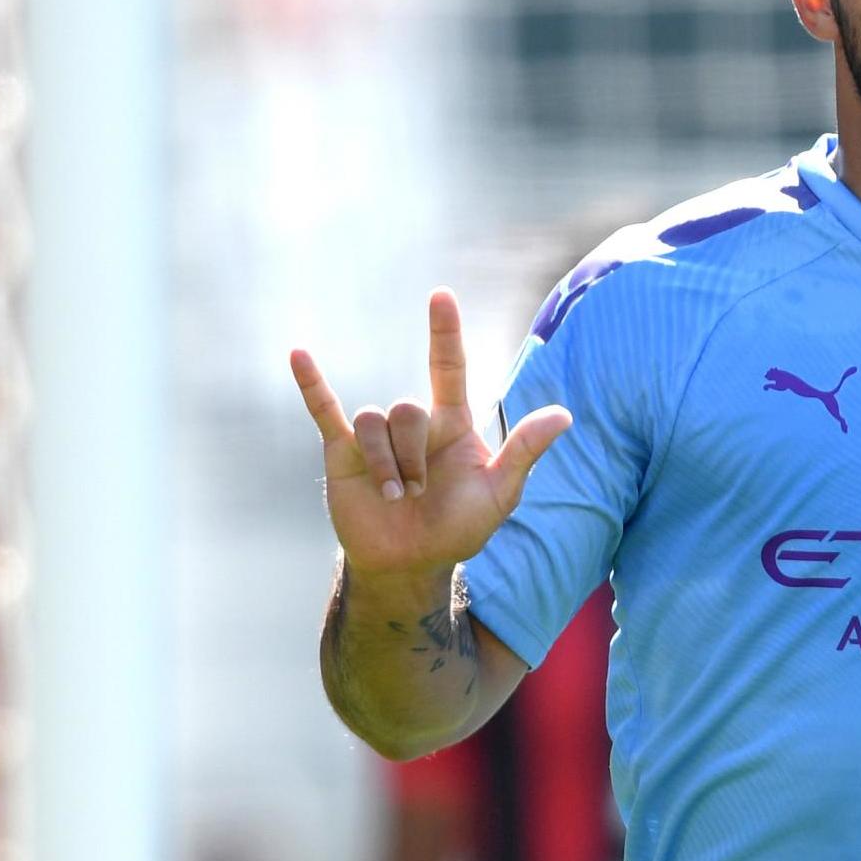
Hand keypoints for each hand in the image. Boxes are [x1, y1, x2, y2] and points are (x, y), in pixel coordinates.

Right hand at [290, 290, 571, 581]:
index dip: (444, 332)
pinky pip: (325, 410)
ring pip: (373, 419)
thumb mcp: (499, 493)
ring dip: (385, 463)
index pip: (448, 367)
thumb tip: (563, 415)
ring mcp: (375, 435)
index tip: (441, 296)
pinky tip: (298, 354)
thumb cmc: (458, 528)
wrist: (409, 564)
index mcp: (452, 424)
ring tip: (395, 497)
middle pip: (407, 408)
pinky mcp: (341, 452)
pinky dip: (311, 383)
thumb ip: (524, 452)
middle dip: (412, 455)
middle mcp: (413, 423)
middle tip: (419, 493)